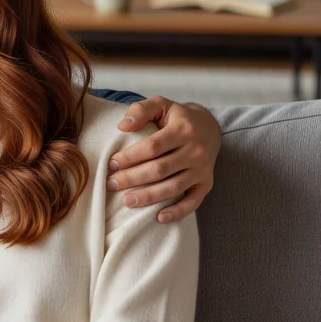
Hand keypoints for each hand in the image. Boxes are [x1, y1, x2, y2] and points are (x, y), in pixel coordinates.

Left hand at [108, 96, 220, 222]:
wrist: (209, 126)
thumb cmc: (177, 116)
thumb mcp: (160, 104)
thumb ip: (140, 110)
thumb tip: (122, 126)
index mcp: (183, 130)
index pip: (152, 147)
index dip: (130, 157)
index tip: (111, 164)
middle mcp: (195, 151)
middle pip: (160, 169)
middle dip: (133, 178)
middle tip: (111, 184)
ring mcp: (202, 169)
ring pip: (173, 187)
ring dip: (149, 197)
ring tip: (126, 201)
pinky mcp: (207, 183)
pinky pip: (193, 202)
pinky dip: (178, 212)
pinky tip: (159, 218)